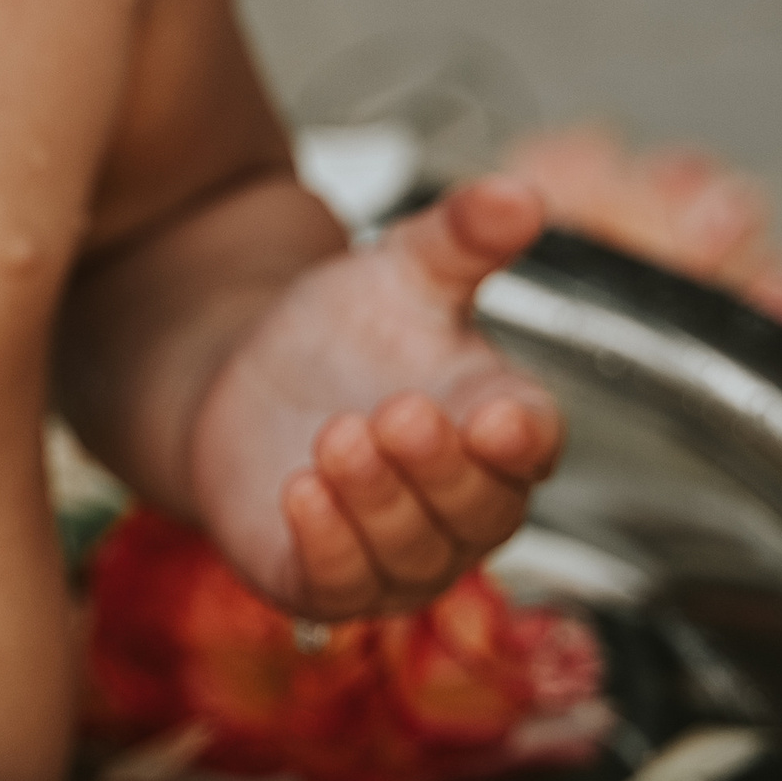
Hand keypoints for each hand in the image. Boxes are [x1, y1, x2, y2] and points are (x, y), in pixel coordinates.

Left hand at [188, 177, 562, 618]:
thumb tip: (521, 193)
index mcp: (498, 426)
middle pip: (477, 511)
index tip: (501, 415)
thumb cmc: (350, 328)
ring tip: (340, 437)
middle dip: (439, 469)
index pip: (534, 445)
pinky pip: (340, 587)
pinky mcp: (323, 580)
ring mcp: (396, 553)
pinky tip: (299, 493)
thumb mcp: (403, 267)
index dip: (522, 437)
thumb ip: (463, 235)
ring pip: (412, 555)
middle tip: (398, 413)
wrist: (247, 371)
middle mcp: (462, 505)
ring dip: (378, 502)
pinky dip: (326, 547)